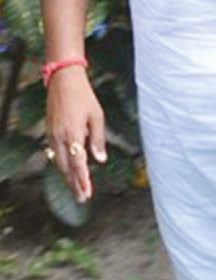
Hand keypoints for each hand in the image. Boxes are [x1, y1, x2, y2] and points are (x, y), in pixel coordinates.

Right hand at [45, 67, 105, 201]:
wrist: (63, 82)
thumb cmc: (84, 97)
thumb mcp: (97, 115)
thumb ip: (97, 139)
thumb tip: (101, 159)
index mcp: (72, 134)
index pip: (77, 163)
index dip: (82, 180)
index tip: (87, 193)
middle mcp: (59, 138)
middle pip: (66, 168)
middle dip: (74, 184)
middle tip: (83, 198)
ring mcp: (52, 136)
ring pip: (59, 163)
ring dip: (68, 177)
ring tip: (77, 189)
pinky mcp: (49, 133)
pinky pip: (55, 154)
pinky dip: (62, 165)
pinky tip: (69, 171)